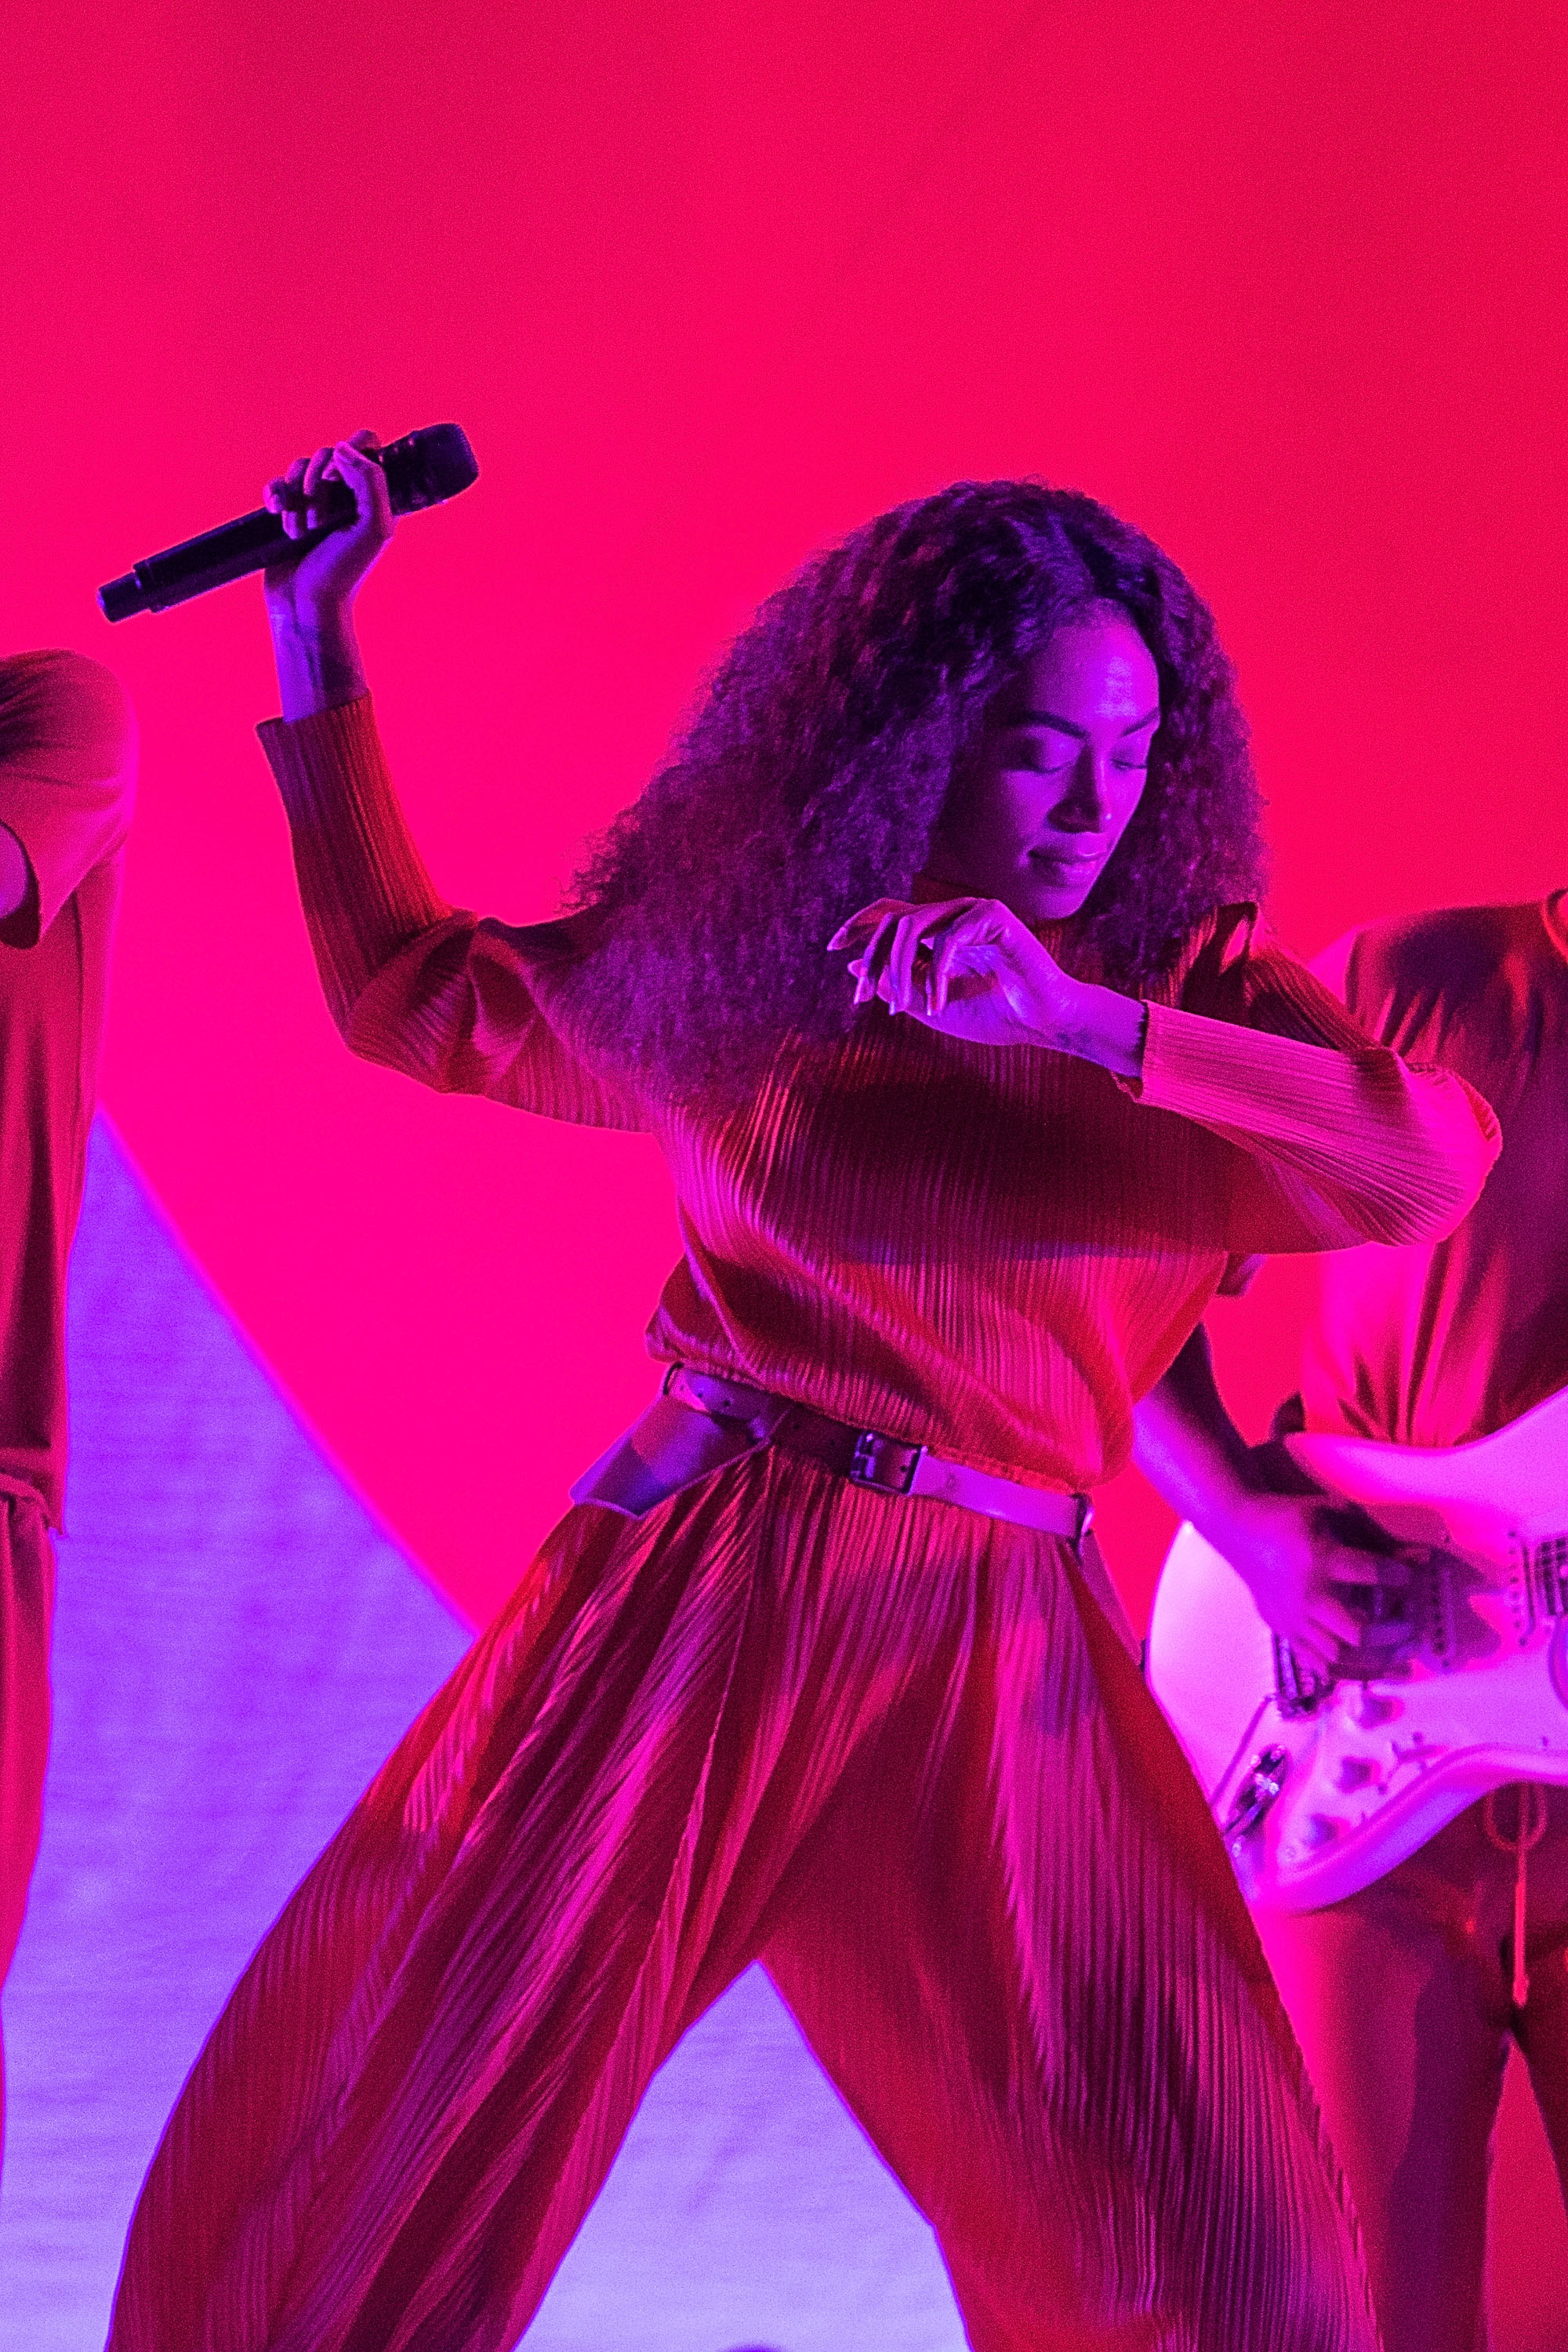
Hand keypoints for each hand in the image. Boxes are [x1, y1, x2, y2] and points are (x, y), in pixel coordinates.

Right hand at [263, 430, 392, 627]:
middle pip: (329, 452)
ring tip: (302, 532)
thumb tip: (343, 448)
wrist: (307, 604)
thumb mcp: (373, 527)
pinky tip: (278, 513)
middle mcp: (347, 494)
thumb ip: (370, 481)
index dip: (351, 451)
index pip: (368, 444)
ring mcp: (316, 502)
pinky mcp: (289, 511)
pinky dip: (276, 495)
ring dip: (298, 497)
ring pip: (300, 466)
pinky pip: (278, 483)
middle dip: (318, 483)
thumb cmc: (344, 571)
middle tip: (321, 521)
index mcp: (373, 495)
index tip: (340, 478)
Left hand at [827, 896, 1145, 1071]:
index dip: (858, 925)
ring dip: (898, 971)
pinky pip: (946, 940)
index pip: (891, 915)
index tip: (832, 948)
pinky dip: (936, 976)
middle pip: (893, 921)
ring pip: (912, 927)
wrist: (1044, 1022)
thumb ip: (897, 987)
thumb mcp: (932, 1006)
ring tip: (900, 1007)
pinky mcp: (994, 915)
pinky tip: (940, 1005)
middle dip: (873, 961)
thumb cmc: (996, 1016)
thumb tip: (853, 967)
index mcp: (940, 932)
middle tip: (862, 999)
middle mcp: (954, 916)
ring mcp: (974, 911)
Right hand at [1222, 1470, 1412, 1680]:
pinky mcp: (1282, 1630)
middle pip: (1357, 1633)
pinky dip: (1343, 1672)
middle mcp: (1307, 1596)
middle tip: (1410, 1629)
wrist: (1238, 1530)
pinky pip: (1314, 1664)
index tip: (1409, 1577)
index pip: (1372, 1574)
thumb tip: (1419, 1558)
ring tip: (1398, 1661)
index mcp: (1320, 1560)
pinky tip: (1366, 1669)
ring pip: (1337, 1657)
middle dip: (1392, 1635)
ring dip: (1373, 1662)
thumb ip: (1375, 1536)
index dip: (1398, 1576)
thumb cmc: (1288, 1518)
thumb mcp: (1332, 1513)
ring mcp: (1292, 1619)